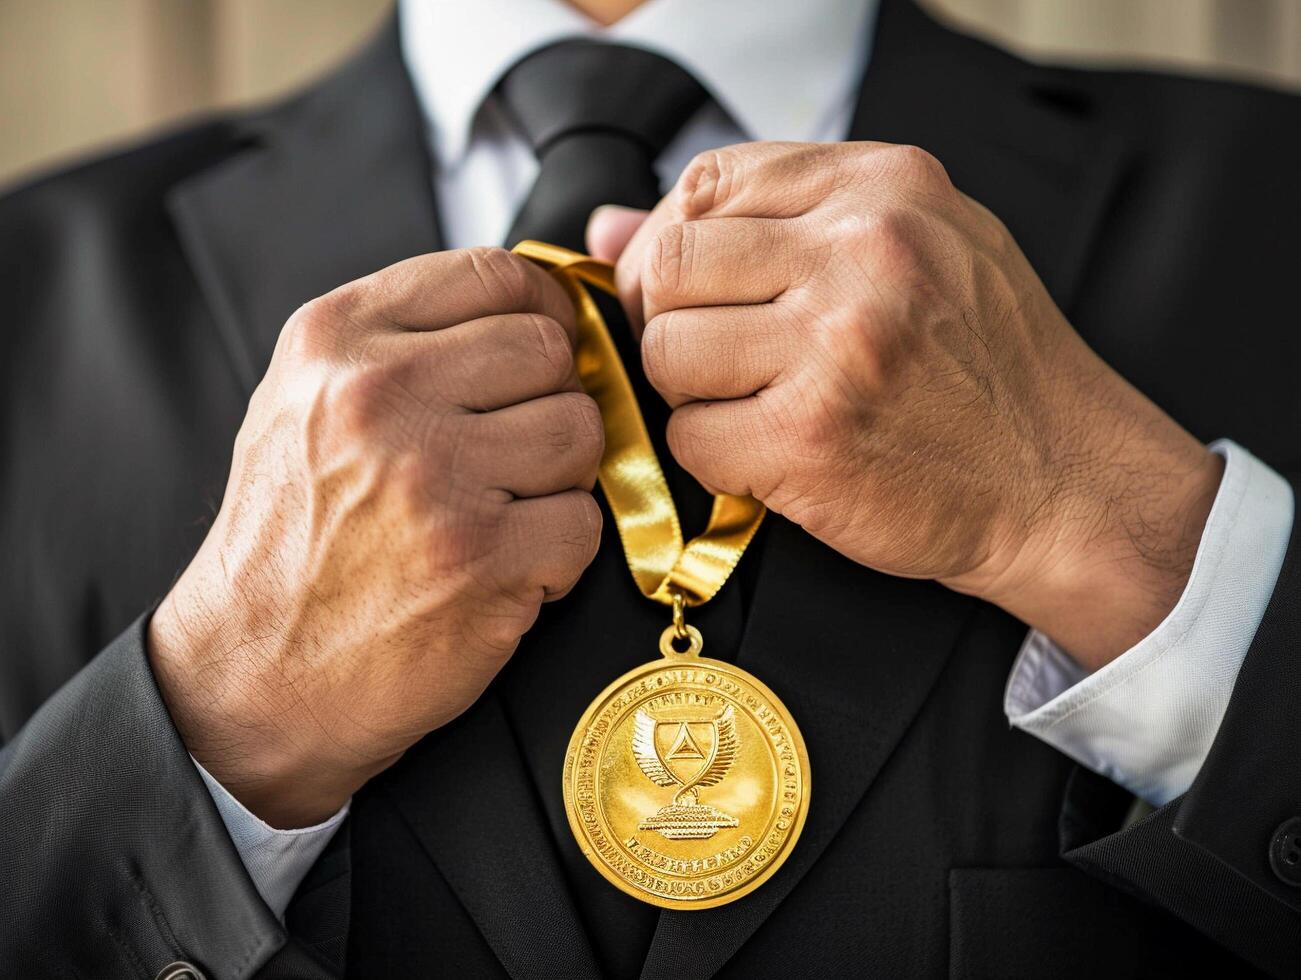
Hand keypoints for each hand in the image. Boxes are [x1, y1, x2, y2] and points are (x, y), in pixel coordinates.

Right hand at [149, 248, 603, 825]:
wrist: (255, 671)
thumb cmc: (289, 538)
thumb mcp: (303, 402)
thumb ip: (399, 340)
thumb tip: (525, 309)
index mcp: (338, 340)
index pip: (495, 274)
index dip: (543, 308)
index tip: (546, 345)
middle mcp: (383, 395)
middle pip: (550, 351)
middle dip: (550, 401)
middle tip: (515, 451)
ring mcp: (436, 478)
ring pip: (580, 432)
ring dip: (560, 479)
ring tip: (504, 510)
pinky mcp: (482, 558)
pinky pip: (583, 522)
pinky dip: (558, 552)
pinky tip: (504, 567)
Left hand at [591, 142, 1221, 669]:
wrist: (1067, 481)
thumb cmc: (993, 367)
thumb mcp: (918, 249)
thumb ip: (773, 221)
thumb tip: (611, 229)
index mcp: (884, 190)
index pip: (708, 182)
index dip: (674, 241)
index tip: (692, 288)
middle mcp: (861, 254)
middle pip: (670, 265)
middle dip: (668, 319)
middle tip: (711, 357)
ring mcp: (835, 346)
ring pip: (667, 352)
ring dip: (690, 393)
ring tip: (753, 407)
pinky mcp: (811, 439)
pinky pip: (690, 439)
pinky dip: (714, 457)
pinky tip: (771, 456)